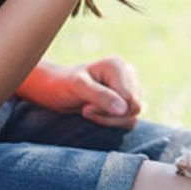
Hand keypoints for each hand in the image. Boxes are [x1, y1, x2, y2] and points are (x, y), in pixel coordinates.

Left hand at [27, 58, 142, 128]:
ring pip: (133, 116)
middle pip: (135, 108)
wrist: (55, 91)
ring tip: (90, 111)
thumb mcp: (77, 88)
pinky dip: (112, 123)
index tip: (86, 108)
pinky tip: (97, 114)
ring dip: (109, 121)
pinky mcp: (127, 100)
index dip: (110, 111)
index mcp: (118, 66)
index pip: (130, 99)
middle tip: (86, 110)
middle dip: (109, 116)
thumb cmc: (62, 85)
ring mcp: (129, 87)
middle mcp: (128, 74)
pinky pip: (129, 120)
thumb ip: (101, 96)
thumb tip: (124, 109)